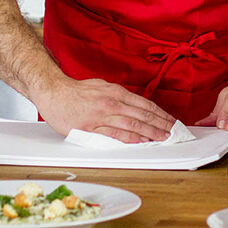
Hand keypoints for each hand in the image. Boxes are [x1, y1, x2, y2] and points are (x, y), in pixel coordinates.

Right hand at [34, 76, 176, 142]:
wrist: (53, 92)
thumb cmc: (75, 90)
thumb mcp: (102, 86)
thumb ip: (118, 96)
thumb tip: (133, 105)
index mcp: (116, 92)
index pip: (145, 105)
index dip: (160, 114)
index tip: (171, 121)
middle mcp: (112, 102)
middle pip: (143, 114)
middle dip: (161, 124)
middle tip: (174, 132)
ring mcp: (103, 115)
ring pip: (133, 124)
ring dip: (151, 132)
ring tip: (163, 138)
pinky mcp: (92, 127)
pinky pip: (115, 133)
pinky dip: (130, 138)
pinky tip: (141, 141)